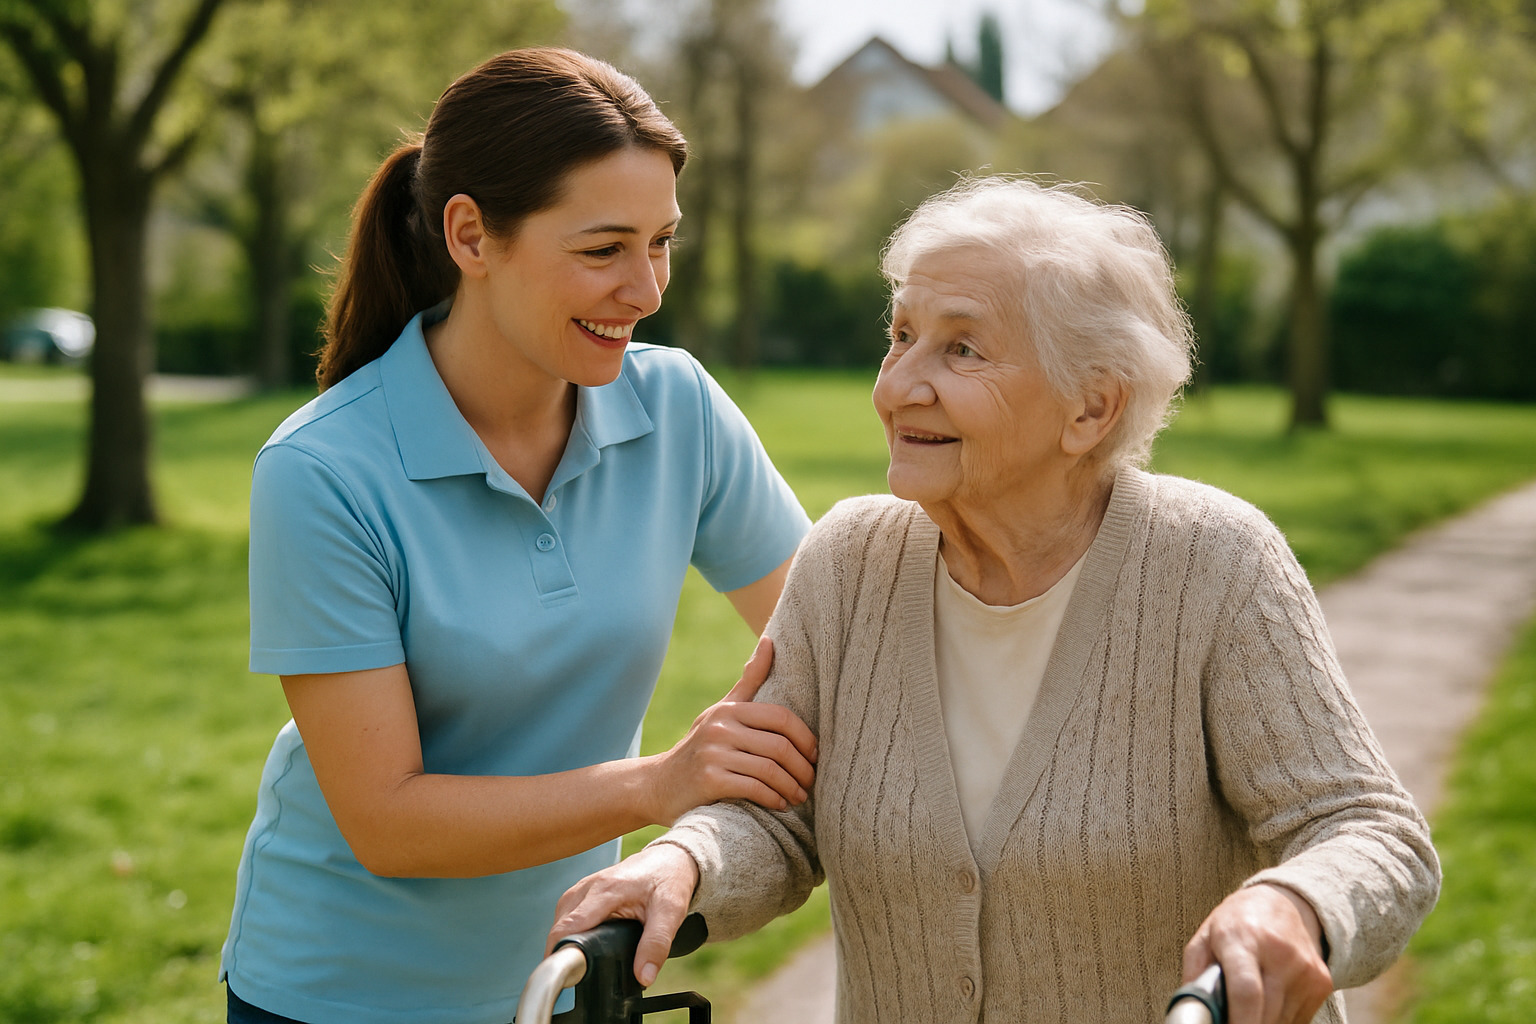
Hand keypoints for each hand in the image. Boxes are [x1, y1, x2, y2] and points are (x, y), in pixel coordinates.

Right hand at [548, 844, 700, 986]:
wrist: (671, 858)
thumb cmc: (669, 880)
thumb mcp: (670, 912)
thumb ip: (657, 944)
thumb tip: (644, 976)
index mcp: (606, 889)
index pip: (569, 926)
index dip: (562, 952)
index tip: (567, 976)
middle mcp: (589, 886)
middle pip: (560, 925)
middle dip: (563, 951)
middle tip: (577, 975)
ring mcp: (584, 886)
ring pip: (560, 919)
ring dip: (564, 940)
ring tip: (578, 962)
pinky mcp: (585, 890)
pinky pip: (567, 913)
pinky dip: (569, 930)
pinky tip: (581, 943)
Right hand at [644, 636, 816, 823]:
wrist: (658, 784)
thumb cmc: (701, 746)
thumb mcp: (722, 711)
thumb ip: (749, 680)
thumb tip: (769, 640)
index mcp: (729, 710)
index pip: (781, 717)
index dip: (806, 737)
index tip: (815, 755)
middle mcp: (720, 728)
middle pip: (779, 746)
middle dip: (803, 768)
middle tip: (811, 781)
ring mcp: (713, 754)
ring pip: (769, 770)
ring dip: (791, 787)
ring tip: (800, 796)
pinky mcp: (709, 780)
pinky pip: (753, 789)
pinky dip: (773, 798)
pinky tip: (780, 804)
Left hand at [1183, 883, 1332, 1023]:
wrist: (1282, 903)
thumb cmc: (1236, 923)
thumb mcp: (1204, 939)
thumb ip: (1194, 977)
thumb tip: (1194, 1014)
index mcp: (1243, 938)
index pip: (1246, 992)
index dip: (1238, 1021)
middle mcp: (1279, 953)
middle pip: (1265, 1013)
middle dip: (1247, 1023)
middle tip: (1232, 1018)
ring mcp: (1306, 969)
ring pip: (1282, 1021)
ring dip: (1263, 1022)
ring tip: (1248, 1005)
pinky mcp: (1322, 982)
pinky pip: (1299, 1019)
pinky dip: (1280, 1019)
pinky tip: (1269, 1002)